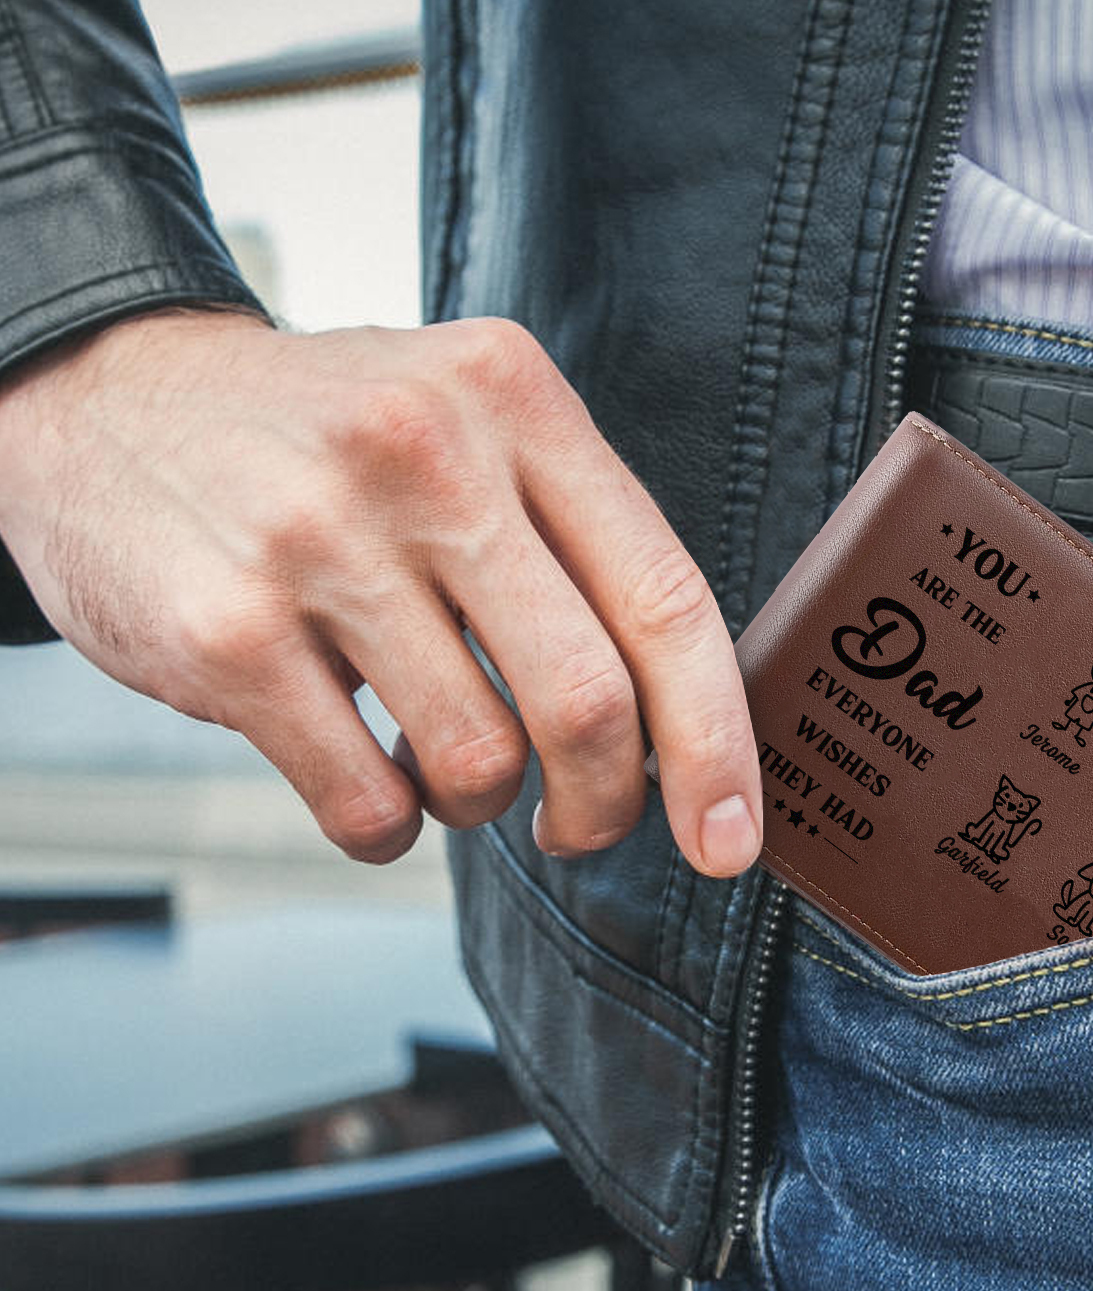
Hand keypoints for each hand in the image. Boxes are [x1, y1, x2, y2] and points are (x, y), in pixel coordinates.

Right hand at [0, 306, 763, 873]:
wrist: (109, 398)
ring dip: (480, 807)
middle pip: (588, 703)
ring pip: (480, 763)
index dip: (717, 745)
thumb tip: (685, 727)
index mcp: (516, 401)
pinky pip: (368, 803)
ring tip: (443, 763)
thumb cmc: (331, 444)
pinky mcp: (224, 632)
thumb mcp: (468, 425)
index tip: (733, 841)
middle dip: (606, 806)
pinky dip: (391, 829)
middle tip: (580, 827)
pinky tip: (374, 784)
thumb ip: (576, 542)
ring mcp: (318, 541)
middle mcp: (427, 454)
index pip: (666, 600)